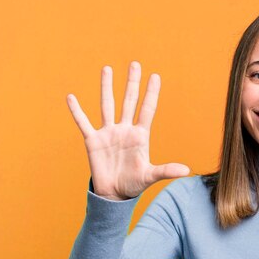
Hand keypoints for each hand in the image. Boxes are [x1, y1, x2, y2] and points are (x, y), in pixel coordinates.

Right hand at [67, 61, 189, 199]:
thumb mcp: (151, 176)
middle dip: (132, 83)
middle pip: (129, 101)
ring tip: (107, 68)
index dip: (151, 93)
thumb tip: (187, 171)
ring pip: (107, 105)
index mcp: (140, 135)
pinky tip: (71, 97)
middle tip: (135, 64)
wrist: (114, 194)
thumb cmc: (134, 184)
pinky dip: (77, 111)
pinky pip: (83, 123)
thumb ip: (166, 170)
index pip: (147, 109)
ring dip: (106, 87)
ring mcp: (108, 133)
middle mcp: (124, 130)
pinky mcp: (93, 141)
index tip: (155, 76)